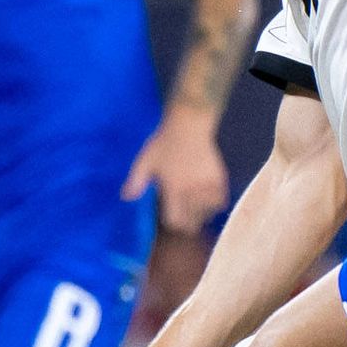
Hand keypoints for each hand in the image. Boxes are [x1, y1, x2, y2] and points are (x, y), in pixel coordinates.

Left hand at [124, 112, 231, 233]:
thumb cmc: (164, 142)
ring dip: (201, 213)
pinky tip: (207, 199)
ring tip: (195, 208)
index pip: (175, 220)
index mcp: (173, 188)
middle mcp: (191, 190)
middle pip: (192, 221)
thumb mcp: (145, 161)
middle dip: (187, 222)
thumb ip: (136, 181)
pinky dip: (214, 204)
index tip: (171, 216)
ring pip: (207, 213)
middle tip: (183, 215)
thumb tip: (126, 198)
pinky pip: (220, 202)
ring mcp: (207, 185)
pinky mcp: (219, 179)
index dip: (172, 221)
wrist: (189, 125)